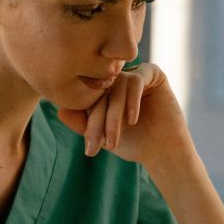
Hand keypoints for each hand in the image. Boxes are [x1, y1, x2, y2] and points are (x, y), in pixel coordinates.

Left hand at [55, 62, 192, 166]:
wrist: (163, 151)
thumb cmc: (133, 144)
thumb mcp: (102, 136)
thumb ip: (82, 124)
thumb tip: (60, 110)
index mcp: (104, 91)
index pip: (89, 99)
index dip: (88, 123)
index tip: (90, 149)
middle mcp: (118, 79)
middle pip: (101, 94)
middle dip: (98, 123)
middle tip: (98, 146)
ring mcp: (135, 73)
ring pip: (116, 89)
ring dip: (113, 117)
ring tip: (114, 142)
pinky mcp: (153, 73)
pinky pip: (136, 80)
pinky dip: (131, 101)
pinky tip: (132, 120)